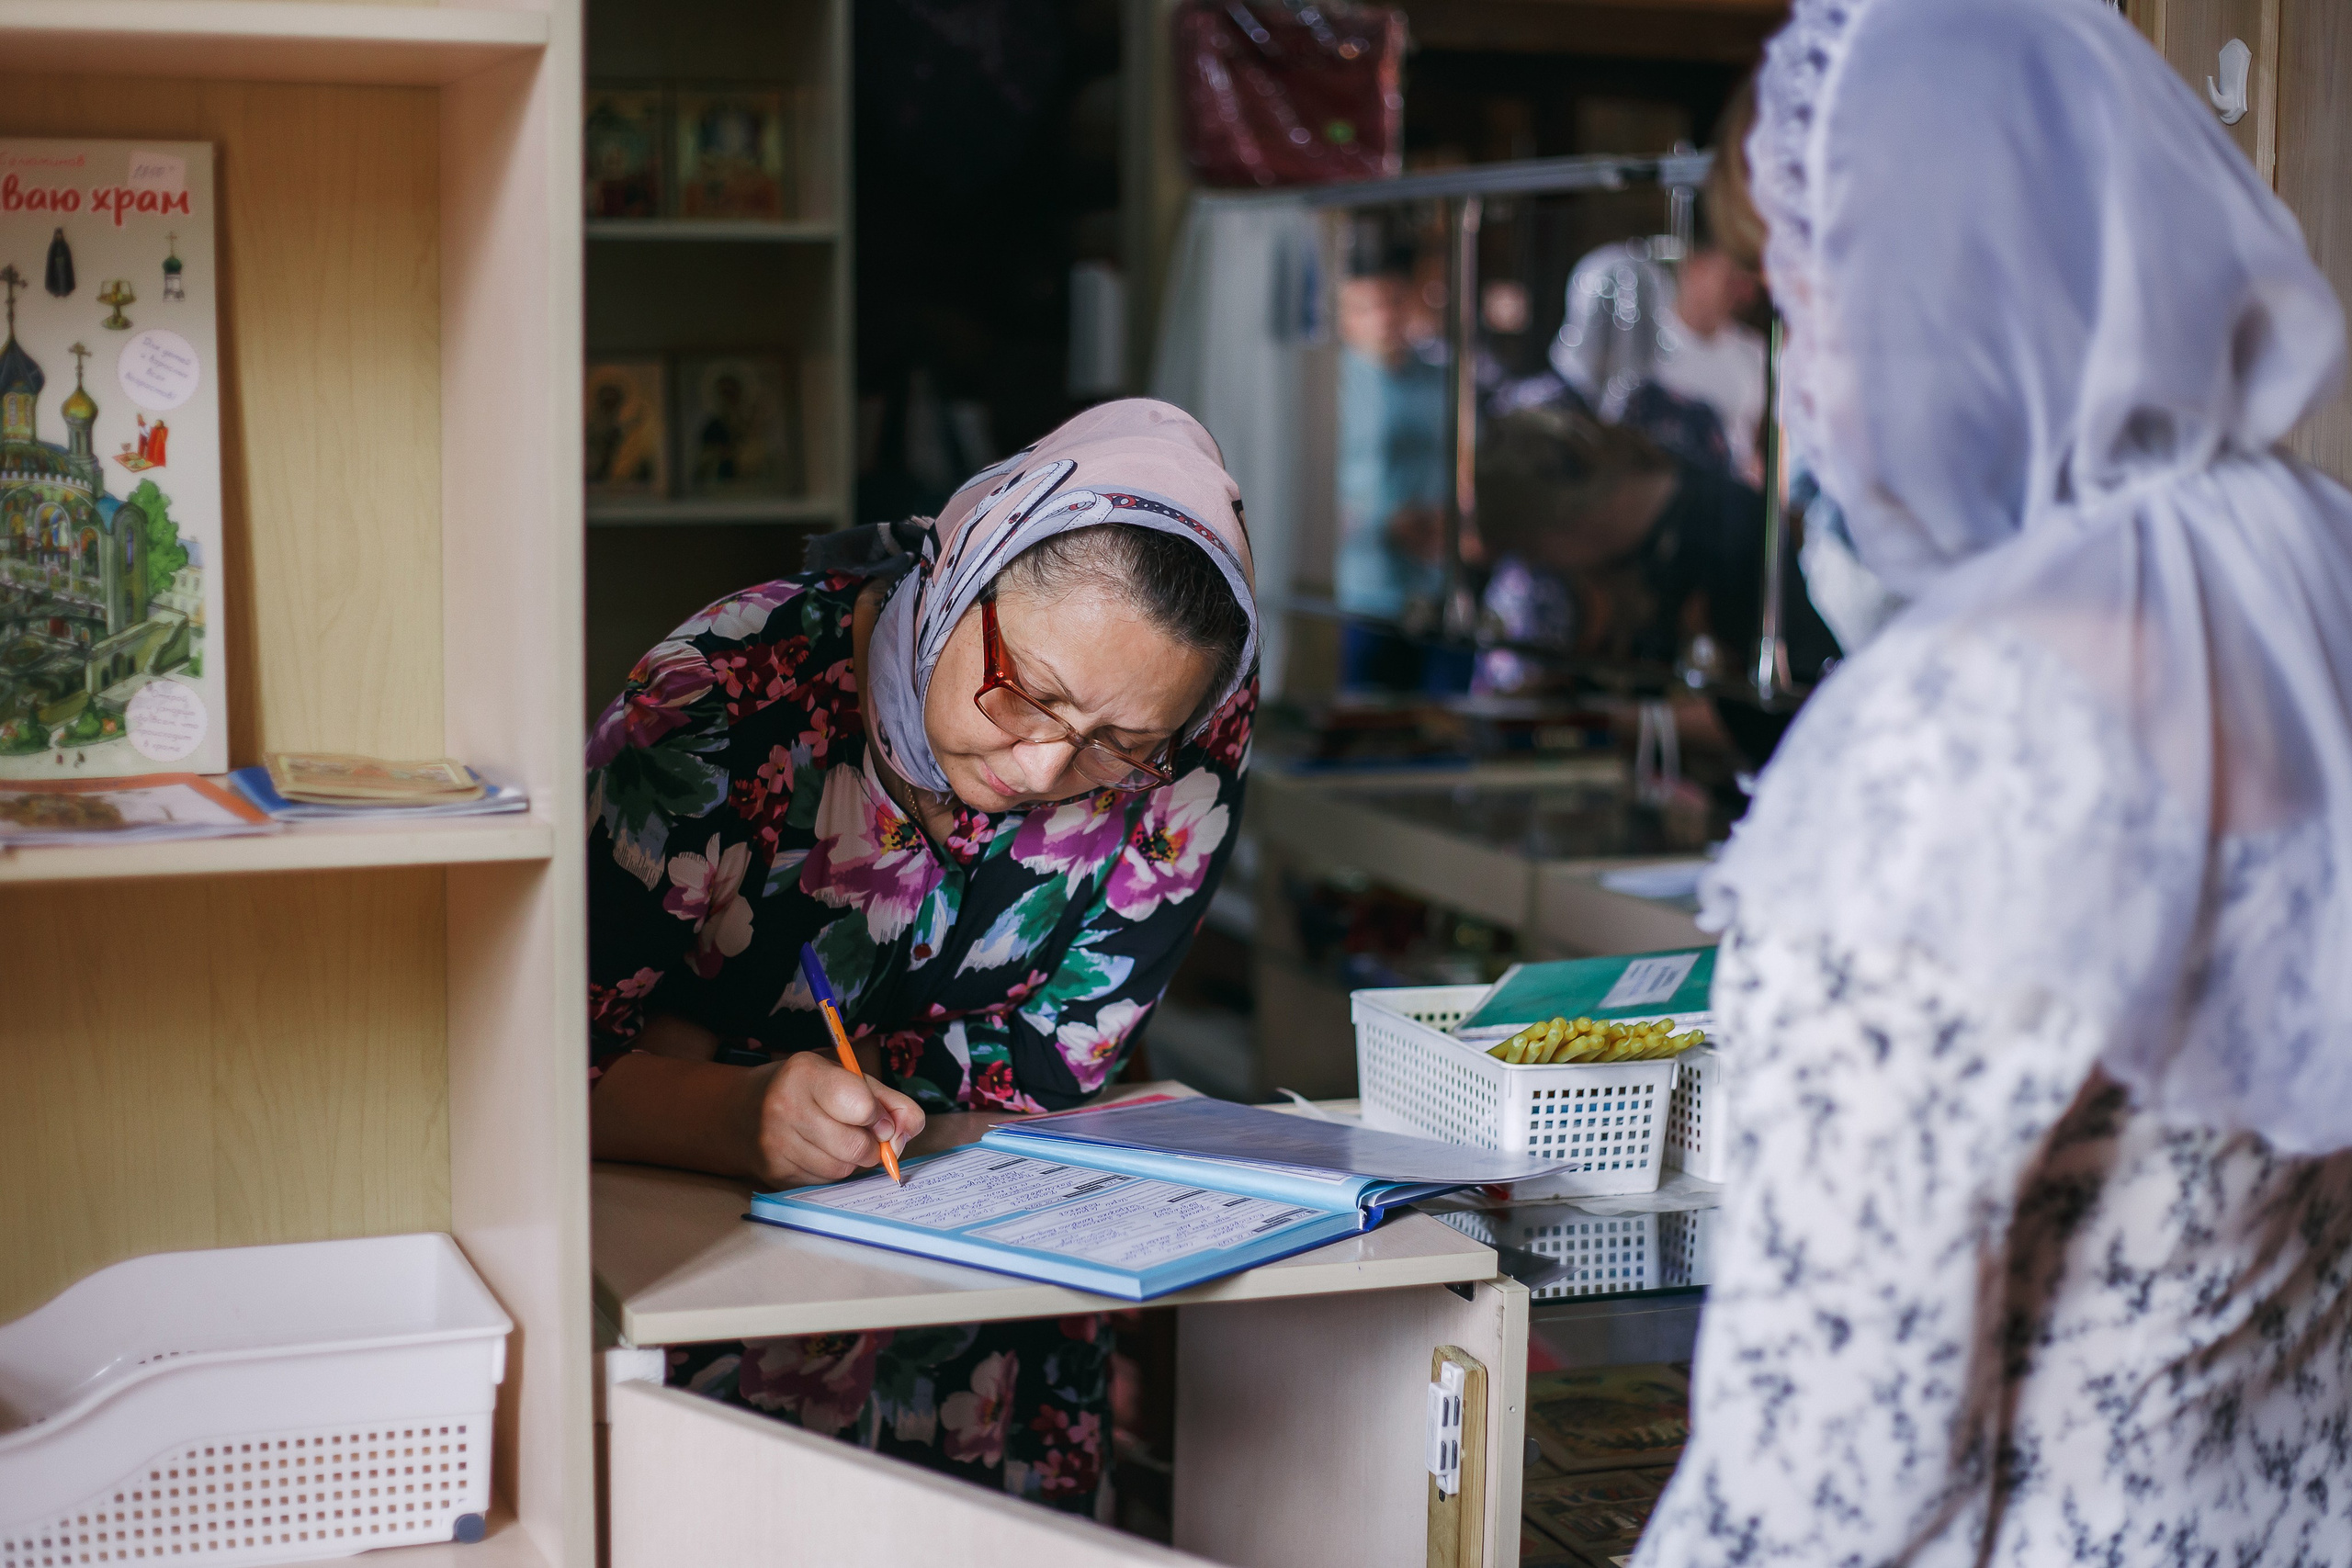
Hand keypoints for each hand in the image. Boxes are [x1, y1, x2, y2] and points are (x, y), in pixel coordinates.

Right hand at [733, 1050, 925, 1187]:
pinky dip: (832, 1171)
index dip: (879, 1116)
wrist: (743, 1112)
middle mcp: (784, 1107)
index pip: (860, 1104)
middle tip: (866, 1135)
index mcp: (805, 1073)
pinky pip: (824, 1183)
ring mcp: (775, 1144)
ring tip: (839, 1140)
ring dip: (852, 1161)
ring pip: (841, 1170)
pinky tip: (819, 1153)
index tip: (878, 1117)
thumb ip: (888, 1099)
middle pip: (854, 1147)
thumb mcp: (846, 1078)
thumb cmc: (809, 1091)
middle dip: (872, 1146)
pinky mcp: (774, 1173)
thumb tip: (910, 1129)